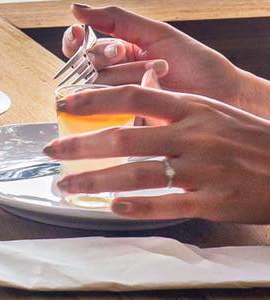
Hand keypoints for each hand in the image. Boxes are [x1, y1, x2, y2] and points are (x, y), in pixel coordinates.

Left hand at [44, 83, 269, 222]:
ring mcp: (202, 169)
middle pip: (125, 136)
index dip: (94, 98)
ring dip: (97, 179)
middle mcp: (192, 136)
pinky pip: (168, 205)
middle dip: (80, 144)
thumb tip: (132, 91)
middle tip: (50, 151)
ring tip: (68, 185)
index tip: (62, 103)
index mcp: (190, 108)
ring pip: (138, 173)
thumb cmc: (249, 139)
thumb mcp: (212, 111)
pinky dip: (138, 207)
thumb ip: (171, 105)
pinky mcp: (214, 201)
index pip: (132, 94)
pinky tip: (112, 207)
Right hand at [62, 3, 268, 115]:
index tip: (79, 34)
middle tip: (127, 53)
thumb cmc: (195, 62)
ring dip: (128, 72)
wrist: (226, 93)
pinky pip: (111, 110)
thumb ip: (115, 19)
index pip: (78, 49)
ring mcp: (119, 103)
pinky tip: (153, 85)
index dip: (74, 42)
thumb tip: (74, 8)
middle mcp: (112, 79)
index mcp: (115, 55)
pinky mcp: (129, 124)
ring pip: (96, 86)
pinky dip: (132, 94)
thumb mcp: (155, 33)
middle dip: (106, 56)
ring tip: (160, 70)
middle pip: (84, 66)